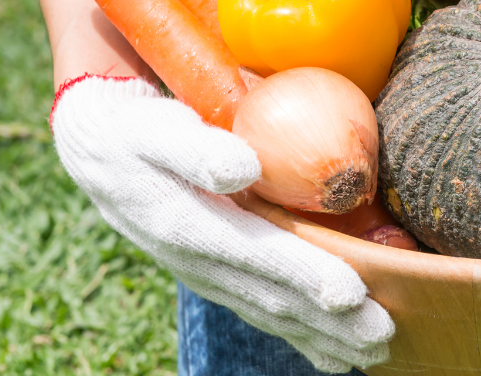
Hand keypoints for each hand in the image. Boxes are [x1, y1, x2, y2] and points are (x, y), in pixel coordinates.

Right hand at [50, 75, 394, 372]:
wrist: (99, 150)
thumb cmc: (137, 130)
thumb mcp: (154, 127)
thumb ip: (195, 148)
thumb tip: (242, 168)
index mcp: (185, 224)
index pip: (257, 253)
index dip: (305, 273)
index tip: (351, 292)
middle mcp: (198, 261)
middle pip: (272, 296)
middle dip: (329, 320)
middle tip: (381, 335)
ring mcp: (208, 275)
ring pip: (272, 312)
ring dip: (323, 335)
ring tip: (372, 352)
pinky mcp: (218, 276)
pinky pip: (264, 310)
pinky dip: (302, 336)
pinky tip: (336, 356)